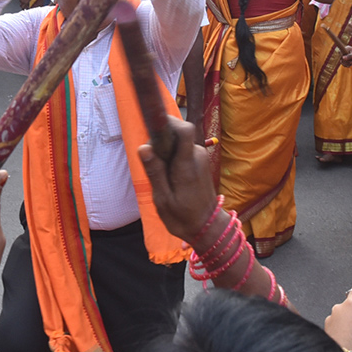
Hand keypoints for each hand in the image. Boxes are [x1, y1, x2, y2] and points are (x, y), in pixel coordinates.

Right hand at [137, 117, 214, 241]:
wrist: (207, 227)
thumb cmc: (183, 217)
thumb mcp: (163, 199)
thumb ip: (155, 172)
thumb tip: (143, 147)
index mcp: (187, 164)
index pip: (184, 130)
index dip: (168, 123)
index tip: (152, 131)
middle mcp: (197, 156)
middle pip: (178, 134)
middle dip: (161, 142)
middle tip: (151, 164)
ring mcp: (201, 157)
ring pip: (178, 142)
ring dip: (166, 152)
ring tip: (160, 175)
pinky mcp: (200, 161)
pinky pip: (182, 150)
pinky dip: (172, 158)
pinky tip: (168, 177)